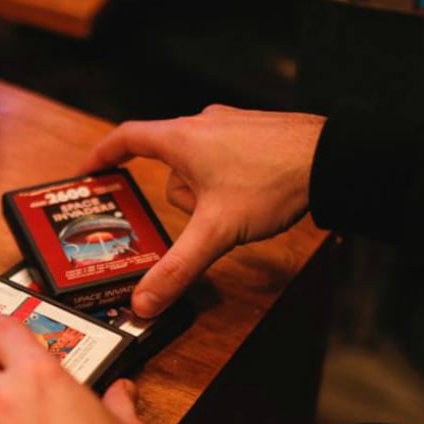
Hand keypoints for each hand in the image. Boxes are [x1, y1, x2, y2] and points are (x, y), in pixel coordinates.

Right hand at [80, 104, 324, 317]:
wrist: (335, 158)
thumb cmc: (273, 181)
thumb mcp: (217, 231)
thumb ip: (177, 268)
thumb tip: (144, 301)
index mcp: (181, 137)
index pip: (126, 138)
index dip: (102, 155)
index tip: (88, 171)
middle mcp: (202, 123)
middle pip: (169, 163)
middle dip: (181, 199)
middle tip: (200, 223)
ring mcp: (232, 124)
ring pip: (200, 164)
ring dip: (210, 193)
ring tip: (239, 212)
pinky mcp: (257, 132)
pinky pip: (227, 158)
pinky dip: (231, 181)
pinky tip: (255, 198)